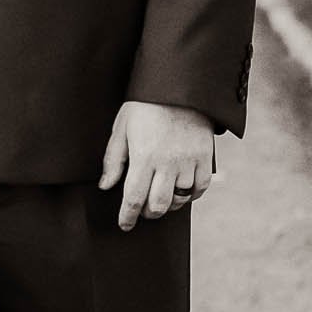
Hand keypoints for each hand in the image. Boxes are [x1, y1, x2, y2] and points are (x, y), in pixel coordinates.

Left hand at [99, 100, 214, 229]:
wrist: (179, 87)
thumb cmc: (145, 105)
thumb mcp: (122, 128)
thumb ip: (113, 160)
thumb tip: (106, 186)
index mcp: (143, 156)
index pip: (133, 198)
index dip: (127, 216)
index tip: (125, 225)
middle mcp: (167, 163)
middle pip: (158, 205)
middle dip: (147, 213)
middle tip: (142, 209)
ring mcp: (189, 161)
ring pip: (180, 199)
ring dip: (168, 204)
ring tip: (160, 196)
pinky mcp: (205, 157)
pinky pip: (200, 188)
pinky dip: (190, 195)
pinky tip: (181, 190)